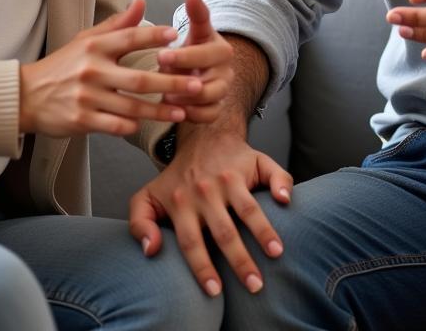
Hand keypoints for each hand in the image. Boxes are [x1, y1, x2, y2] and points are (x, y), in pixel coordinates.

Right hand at [19, 0, 204, 136]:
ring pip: (132, 106)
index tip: (177, 36)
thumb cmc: (63, 65)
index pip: (129, 37)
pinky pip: (114, 125)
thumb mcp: (86, 39)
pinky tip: (147, 124)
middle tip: (198, 84)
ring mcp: (87, 96)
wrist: (26, 95)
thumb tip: (142, 1)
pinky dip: (132, 125)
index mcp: (95, 46)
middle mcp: (92, 70)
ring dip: (160, 111)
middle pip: (140, 78)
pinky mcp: (81, 120)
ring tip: (183, 112)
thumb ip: (117, 24)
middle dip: (171, 82)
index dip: (154, 36)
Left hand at [129, 127, 292, 296]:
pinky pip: (270, 174)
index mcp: (182, 202)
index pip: (192, 241)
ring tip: (276, 253)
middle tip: (255, 285)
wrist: (203, 135)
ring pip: (248, 209)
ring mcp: (230, 178)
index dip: (203, 268)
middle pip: (224, 231)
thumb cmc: (178, 176)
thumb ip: (139, 223)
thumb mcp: (148, 196)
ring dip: (264, 232)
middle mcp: (206, 191)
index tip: (215, 291)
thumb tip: (151, 250)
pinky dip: (281, 186)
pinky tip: (286, 201)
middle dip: (240, 261)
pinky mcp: (252, 163)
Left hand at [157, 0, 233, 122]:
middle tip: (159, 80)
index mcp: (221, 49)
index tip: (160, 55)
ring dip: (185, 99)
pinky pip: (208, 116)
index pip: (205, 54)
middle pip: (208, 82)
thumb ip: (196, 13)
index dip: (183, 57)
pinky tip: (173, 109)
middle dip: (182, 81)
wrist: (201, 70)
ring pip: (208, 100)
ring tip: (164, 95)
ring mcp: (223, 92)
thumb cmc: (194, 46)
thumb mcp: (196, 29)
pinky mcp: (217, 109)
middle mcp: (226, 71)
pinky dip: (191, 114)